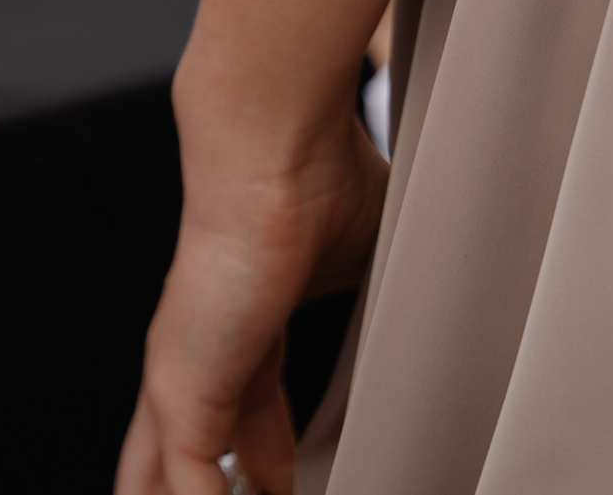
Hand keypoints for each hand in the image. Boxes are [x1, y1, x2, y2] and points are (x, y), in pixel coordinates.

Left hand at [117, 103, 387, 494]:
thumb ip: (385, 303)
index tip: (285, 485)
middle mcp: (203, 348)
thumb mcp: (371, 262)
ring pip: (168, 471)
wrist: (277, 150)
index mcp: (245, 321)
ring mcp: (184, 370)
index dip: (267, 456)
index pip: (248, 408)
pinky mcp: (182, 386)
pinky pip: (187, 482)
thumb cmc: (326, 181)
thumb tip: (444, 318)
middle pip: (197, 448)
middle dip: (229, 486)